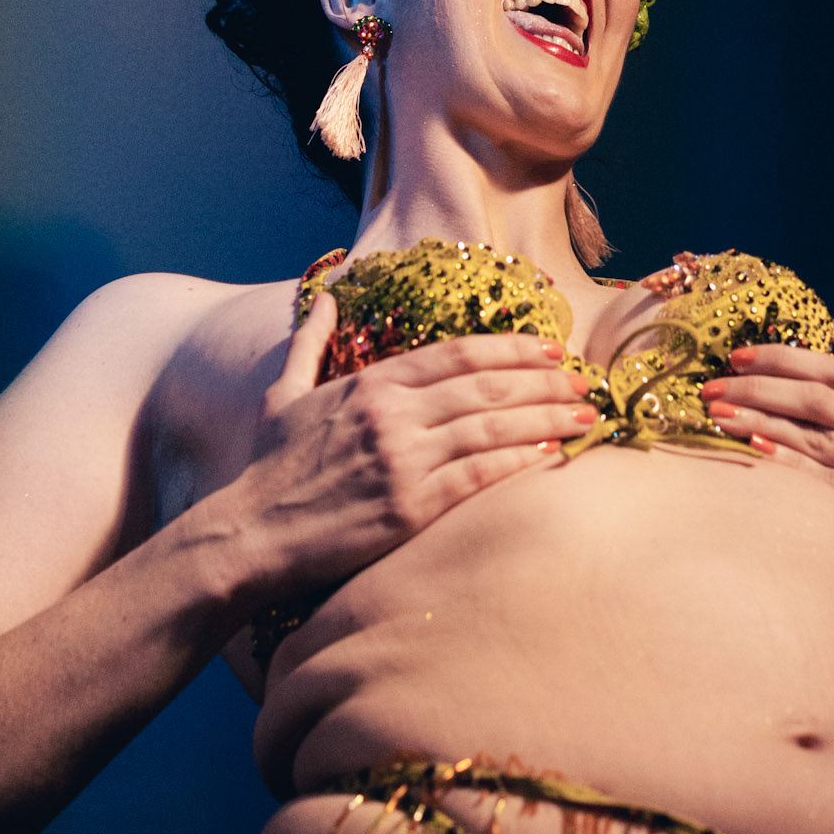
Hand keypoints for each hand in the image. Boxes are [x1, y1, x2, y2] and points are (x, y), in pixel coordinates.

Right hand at [230, 294, 594, 599]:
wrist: (248, 535)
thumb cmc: (269, 468)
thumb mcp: (284, 393)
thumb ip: (311, 341)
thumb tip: (330, 298)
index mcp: (371, 383)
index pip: (460, 353)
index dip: (512, 349)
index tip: (550, 350)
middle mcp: (392, 415)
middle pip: (488, 386)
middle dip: (544, 382)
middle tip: (584, 381)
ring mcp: (403, 460)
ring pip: (492, 427)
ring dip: (546, 419)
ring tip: (584, 416)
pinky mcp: (410, 508)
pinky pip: (479, 476)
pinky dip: (520, 462)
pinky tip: (551, 456)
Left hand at [701, 327, 833, 641]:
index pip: (830, 368)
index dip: (781, 357)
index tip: (735, 355)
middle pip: (817, 400)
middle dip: (758, 389)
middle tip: (712, 389)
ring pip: (816, 440)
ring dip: (761, 423)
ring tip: (718, 416)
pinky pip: (825, 486)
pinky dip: (788, 467)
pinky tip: (753, 454)